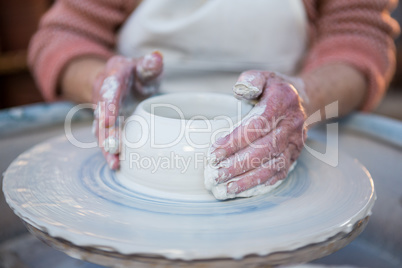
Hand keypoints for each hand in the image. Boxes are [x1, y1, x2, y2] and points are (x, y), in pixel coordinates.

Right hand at [93, 52, 162, 168]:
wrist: (122, 79)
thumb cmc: (137, 73)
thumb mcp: (144, 65)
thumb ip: (149, 64)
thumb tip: (156, 58)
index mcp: (114, 76)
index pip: (109, 90)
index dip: (108, 106)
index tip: (107, 121)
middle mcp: (104, 94)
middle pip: (102, 115)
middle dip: (107, 133)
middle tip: (113, 149)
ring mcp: (104, 110)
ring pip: (102, 130)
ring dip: (107, 147)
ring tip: (114, 163)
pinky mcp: (107, 124)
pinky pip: (106, 137)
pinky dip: (110, 150)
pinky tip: (116, 164)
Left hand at [205, 71, 306, 198]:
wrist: (302, 101)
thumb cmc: (274, 90)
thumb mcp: (263, 77)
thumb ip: (251, 81)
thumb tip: (239, 91)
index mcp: (281, 104)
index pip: (256, 126)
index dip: (234, 142)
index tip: (213, 154)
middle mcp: (291, 126)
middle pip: (263, 150)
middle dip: (236, 166)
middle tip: (214, 176)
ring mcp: (294, 144)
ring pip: (271, 167)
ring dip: (247, 181)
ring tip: (224, 189)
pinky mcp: (294, 156)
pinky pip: (278, 174)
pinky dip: (260, 185)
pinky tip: (241, 192)